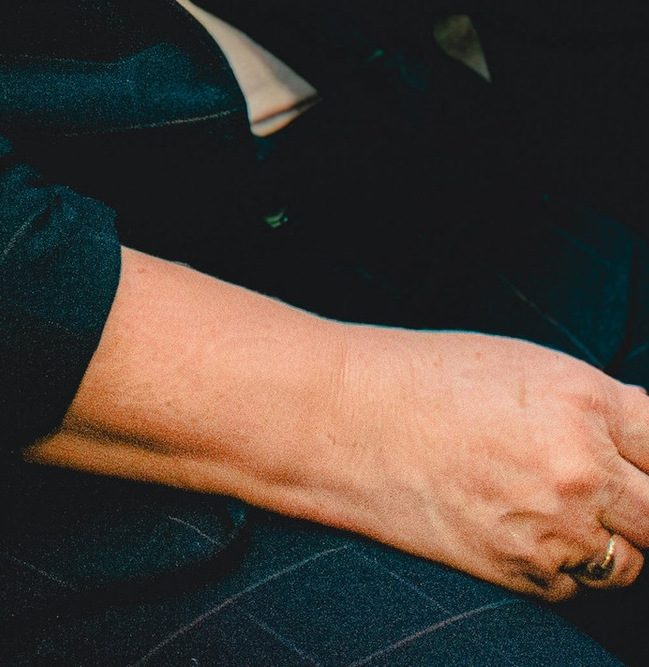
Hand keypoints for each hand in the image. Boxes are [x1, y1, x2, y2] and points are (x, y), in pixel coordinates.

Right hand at [30, 251, 648, 603]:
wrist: (337, 418)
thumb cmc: (422, 380)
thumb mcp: (521, 370)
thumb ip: (595, 409)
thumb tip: (643, 448)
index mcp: (584, 400)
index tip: (642, 467)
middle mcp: (581, 467)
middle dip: (642, 508)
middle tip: (599, 491)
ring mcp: (555, 526)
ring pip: (628, 561)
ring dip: (605, 542)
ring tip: (543, 502)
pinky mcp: (523, 570)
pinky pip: (575, 584)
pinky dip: (556, 564)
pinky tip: (510, 523)